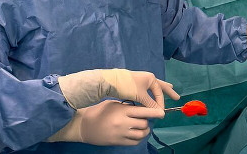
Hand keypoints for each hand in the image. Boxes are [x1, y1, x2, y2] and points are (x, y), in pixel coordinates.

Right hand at [49, 100, 164, 145]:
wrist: (84, 126)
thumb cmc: (100, 111)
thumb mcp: (114, 104)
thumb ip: (128, 106)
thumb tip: (143, 107)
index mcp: (123, 111)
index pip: (144, 111)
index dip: (155, 112)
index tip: (162, 113)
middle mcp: (123, 123)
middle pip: (144, 123)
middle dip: (147, 121)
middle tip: (145, 118)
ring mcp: (121, 134)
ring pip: (141, 134)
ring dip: (144, 130)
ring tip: (141, 126)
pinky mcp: (118, 142)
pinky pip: (135, 142)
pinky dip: (138, 138)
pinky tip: (136, 133)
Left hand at [58, 69, 179, 108]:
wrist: (110, 81)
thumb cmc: (127, 86)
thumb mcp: (140, 96)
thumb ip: (151, 104)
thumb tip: (160, 113)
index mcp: (151, 78)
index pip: (159, 93)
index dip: (161, 103)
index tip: (161, 113)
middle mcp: (147, 77)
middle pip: (160, 86)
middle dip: (168, 91)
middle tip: (176, 96)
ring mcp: (140, 80)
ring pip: (153, 87)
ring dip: (159, 91)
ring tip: (167, 91)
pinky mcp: (134, 84)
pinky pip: (146, 89)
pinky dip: (150, 93)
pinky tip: (150, 96)